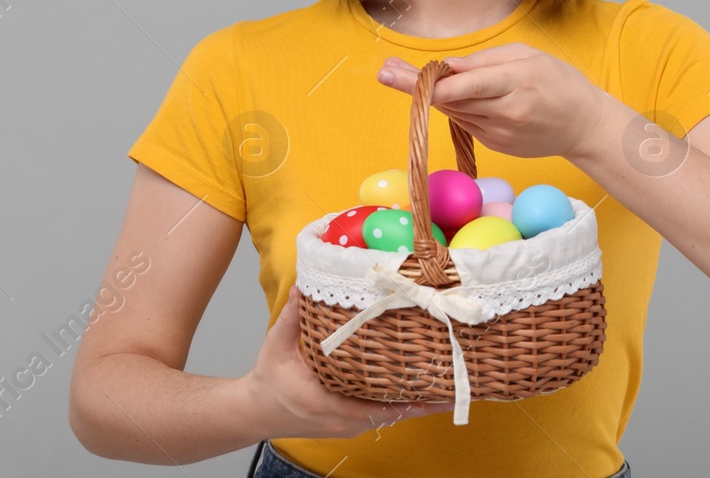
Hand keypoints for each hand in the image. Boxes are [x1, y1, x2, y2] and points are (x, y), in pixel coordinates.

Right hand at [244, 285, 454, 439]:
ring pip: (389, 415)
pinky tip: (420, 389)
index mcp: (327, 404)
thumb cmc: (268, 382)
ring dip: (416, 401)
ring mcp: (347, 425)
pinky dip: (401, 403)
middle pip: (393, 413)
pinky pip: (380, 414)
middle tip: (454, 378)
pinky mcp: (349, 422)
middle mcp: (342, 421)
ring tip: (446, 383)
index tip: (435, 388)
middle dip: (423, 399)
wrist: (255, 411)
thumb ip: (292, 317)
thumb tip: (304, 285)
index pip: (376, 408)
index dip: (409, 401)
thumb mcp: (275, 347)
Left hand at [376, 44, 610, 161]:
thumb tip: (448, 67)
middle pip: (449, 100)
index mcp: (515, 83)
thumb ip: (485, 62)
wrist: (585, 125)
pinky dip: (457, 107)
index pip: (462, 85)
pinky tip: (457, 95)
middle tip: (384, 70)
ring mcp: (499, 134)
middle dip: (416, 85)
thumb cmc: (559, 82)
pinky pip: (466, 122)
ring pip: (454, 112)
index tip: (396, 73)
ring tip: (402, 74)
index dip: (427, 82)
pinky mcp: (496, 146)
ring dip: (433, 95)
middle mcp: (505, 113)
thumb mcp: (527, 57)